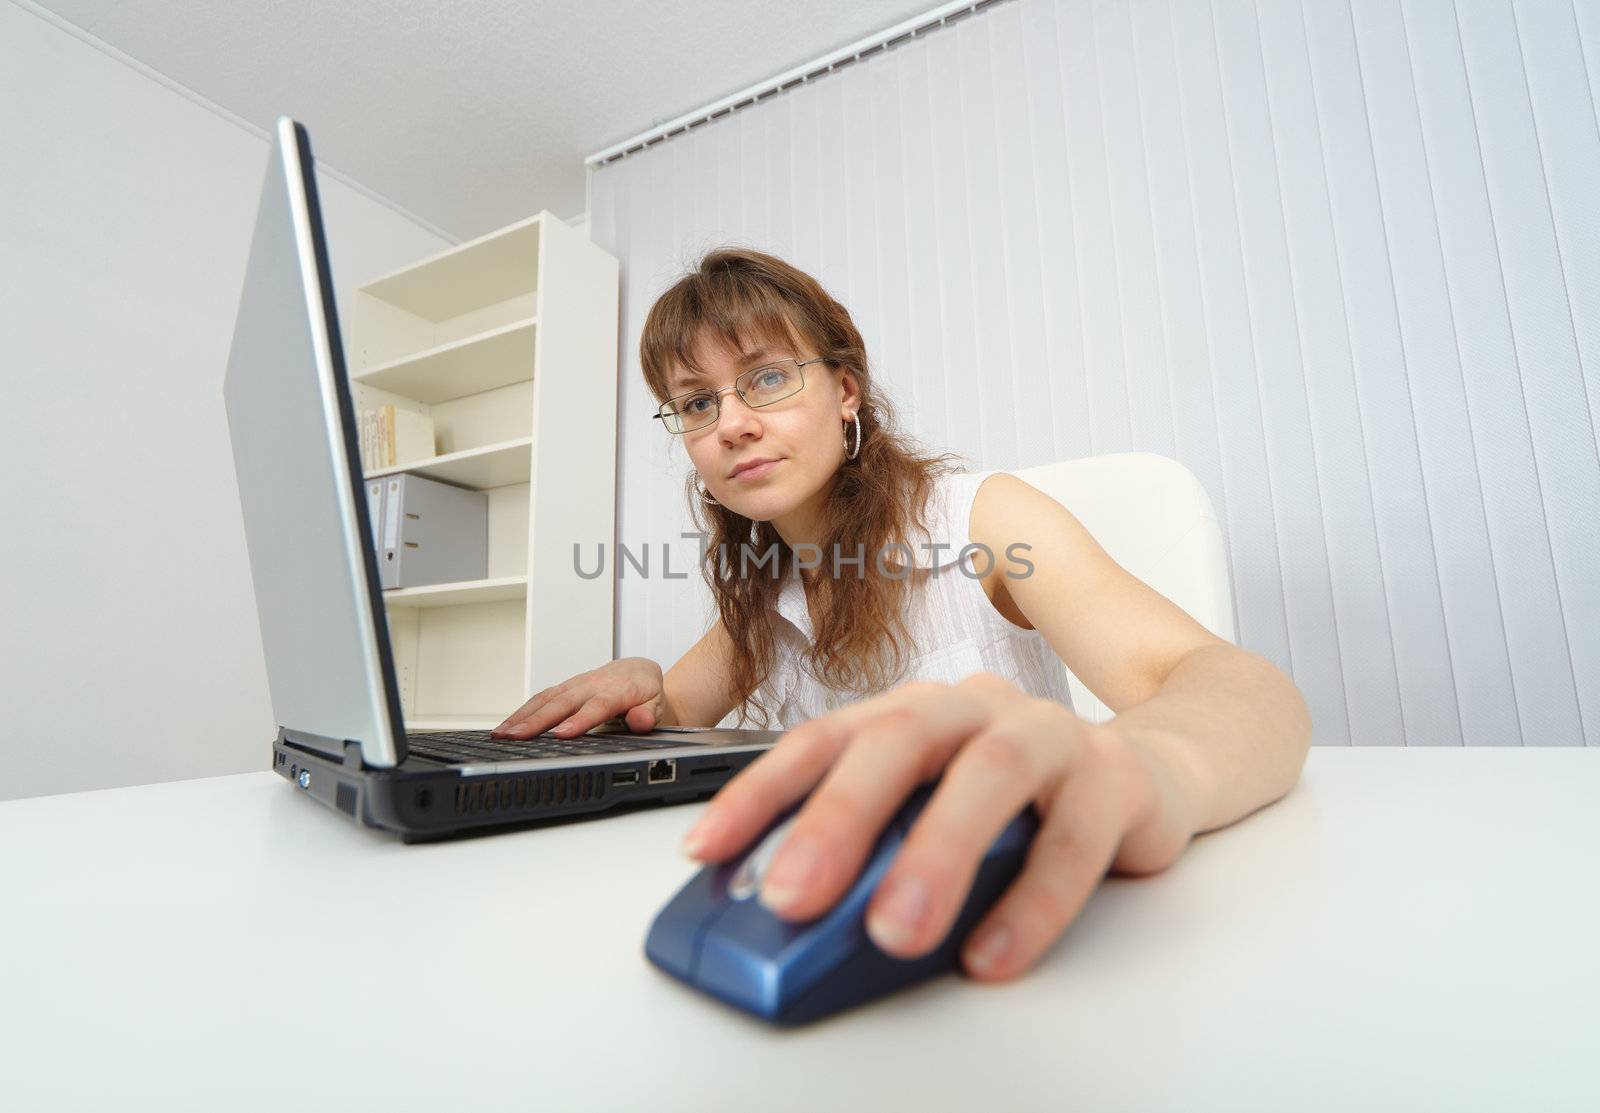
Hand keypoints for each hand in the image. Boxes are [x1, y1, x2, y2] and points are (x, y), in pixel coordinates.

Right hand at [492, 657, 665, 738]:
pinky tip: (505, 728)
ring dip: (522, 717)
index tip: (561, 734)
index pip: (596, 706)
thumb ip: (649, 714)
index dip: (579, 720)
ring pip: (545, 700)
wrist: (636, 671)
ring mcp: (574, 686)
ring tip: (501, 735)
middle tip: (516, 737)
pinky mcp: (563, 689)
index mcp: (617, 690)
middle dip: (537, 721)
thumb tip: (639, 721)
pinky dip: (521, 713)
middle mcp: (591, 684)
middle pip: (562, 703)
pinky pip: (540, 700)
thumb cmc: (645, 691)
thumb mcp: (656, 703)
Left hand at [677, 673, 1203, 980]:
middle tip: (791, 895)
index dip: (761, 792)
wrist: (1152, 771)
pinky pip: (1072, 842)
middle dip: (837, 819)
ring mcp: (1048, 737)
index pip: (824, 740)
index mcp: (915, 712)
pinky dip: (1031, 903)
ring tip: (894, 932)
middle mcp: (975, 710)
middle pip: (899, 743)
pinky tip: (992, 953)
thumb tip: (794, 915)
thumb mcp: (936, 815)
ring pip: (988, 777)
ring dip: (935, 856)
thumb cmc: (1020, 800)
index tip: (708, 851)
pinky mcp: (1115, 782)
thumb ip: (877, 849)